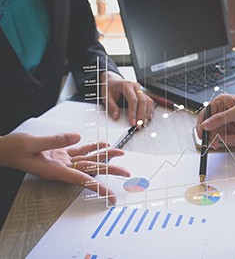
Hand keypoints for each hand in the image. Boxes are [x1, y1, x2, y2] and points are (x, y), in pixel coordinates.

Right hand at [0, 133, 130, 203]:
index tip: (110, 194)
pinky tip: (102, 144)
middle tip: (126, 172)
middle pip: (91, 169)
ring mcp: (62, 160)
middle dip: (110, 170)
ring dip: (105, 155)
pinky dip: (92, 147)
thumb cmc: (14, 149)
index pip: (82, 180)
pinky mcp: (60, 153)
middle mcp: (62, 167)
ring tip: (120, 153)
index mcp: (55, 170)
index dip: (98, 187)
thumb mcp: (32, 143)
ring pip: (89, 158)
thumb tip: (77, 137)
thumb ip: (55, 141)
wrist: (5, 150)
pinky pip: (80, 150)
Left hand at [100, 71, 154, 125]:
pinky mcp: (143, 94)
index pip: (133, 100)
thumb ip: (111, 107)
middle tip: (139, 125)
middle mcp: (135, 87)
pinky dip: (150, 111)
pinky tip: (147, 118)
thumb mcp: (106, 96)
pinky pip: (150, 102)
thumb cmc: (110, 87)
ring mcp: (140, 90)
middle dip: (142, 115)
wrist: (113, 81)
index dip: (133, 112)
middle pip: (143, 101)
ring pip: (148, 102)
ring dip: (147, 114)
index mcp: (127, 85)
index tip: (132, 122)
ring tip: (143, 123)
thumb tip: (116, 116)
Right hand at [196, 94, 234, 148]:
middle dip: (216, 136)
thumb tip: (206, 124)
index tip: (202, 136)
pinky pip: (227, 138)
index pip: (205, 114)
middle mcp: (221, 111)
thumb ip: (220, 119)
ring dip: (228, 138)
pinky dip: (234, 139)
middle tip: (218, 143)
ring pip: (218, 135)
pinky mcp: (232, 129)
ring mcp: (226, 121)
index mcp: (220, 102)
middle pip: (210, 127)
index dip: (202, 126)